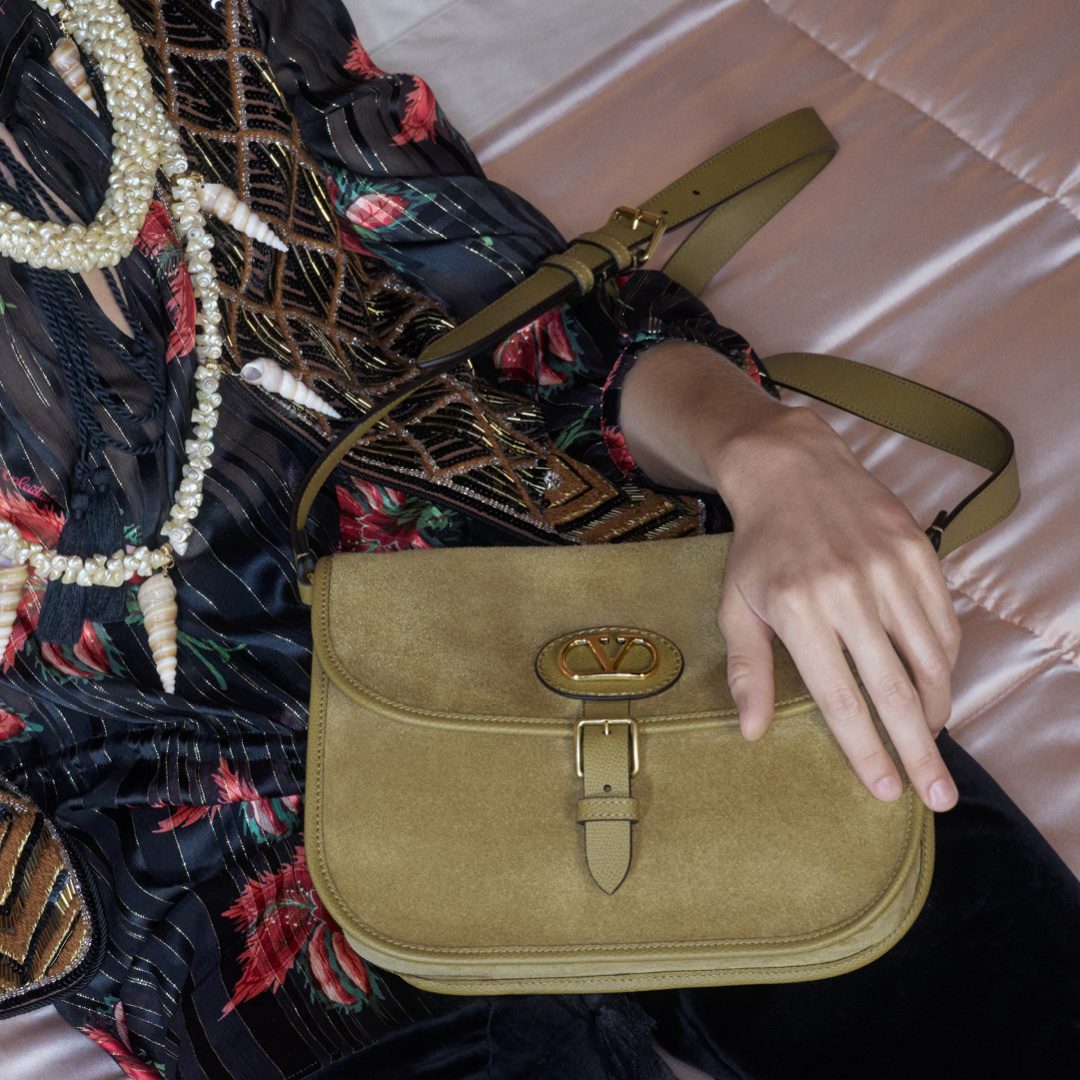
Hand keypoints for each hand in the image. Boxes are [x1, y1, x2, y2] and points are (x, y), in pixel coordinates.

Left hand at [710, 404, 960, 811]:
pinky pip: (943, 621)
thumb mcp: (736, 606)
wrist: (791, 469)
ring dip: (935, 708)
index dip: (865, 749)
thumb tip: (753, 732)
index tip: (886, 789)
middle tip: (938, 797)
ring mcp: (888, 570)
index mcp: (798, 611)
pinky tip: (935, 683)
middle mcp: (848, 592)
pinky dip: (945, 661)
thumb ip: (747, 670)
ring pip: (930, 659)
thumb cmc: (758, 547)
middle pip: (894, 690)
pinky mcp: (918, 551)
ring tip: (931, 741)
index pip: (840, 698)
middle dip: (919, 751)